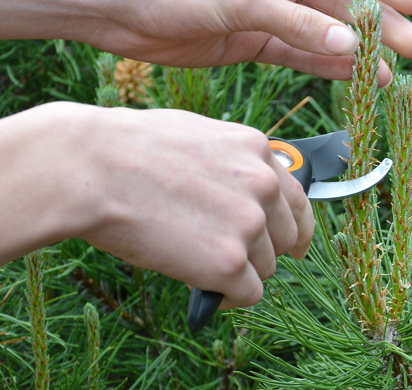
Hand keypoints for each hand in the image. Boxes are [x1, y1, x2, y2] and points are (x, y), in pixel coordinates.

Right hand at [0, 103, 312, 307]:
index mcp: (257, 149)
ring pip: (265, 267)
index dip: (295, 226)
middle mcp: (263, 184)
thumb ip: (232, 163)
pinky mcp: (228, 262)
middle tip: (227, 255)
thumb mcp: (199, 137)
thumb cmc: (128, 149)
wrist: (91, 167)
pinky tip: (204, 288)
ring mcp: (249, 223)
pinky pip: (247, 293)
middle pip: (285, 236)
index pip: (298, 198)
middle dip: (261, 249)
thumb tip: (242, 190)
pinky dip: (226, 296)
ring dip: (238, 271)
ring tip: (198, 263)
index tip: (294, 244)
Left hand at [81, 0, 411, 84]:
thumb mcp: (242, 0)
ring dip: (354, 52)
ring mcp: (266, 6)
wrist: (112, 4)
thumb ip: (299, 25)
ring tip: (389, 76)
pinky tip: (352, 78)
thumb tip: (352, 46)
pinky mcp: (250, 37)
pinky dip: (322, 65)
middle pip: (339, 0)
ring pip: (322, 30)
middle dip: (376, 25)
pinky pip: (297, 51)